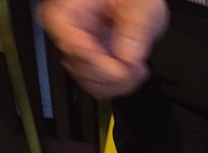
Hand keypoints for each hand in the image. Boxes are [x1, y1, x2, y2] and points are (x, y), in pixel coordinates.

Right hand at [38, 0, 169, 99]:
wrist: (135, 1)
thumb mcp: (140, 3)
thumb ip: (135, 24)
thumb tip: (126, 56)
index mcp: (67, 10)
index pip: (72, 46)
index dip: (101, 64)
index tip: (124, 67)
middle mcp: (67, 32)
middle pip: (82, 70)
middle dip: (115, 75)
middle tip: (137, 67)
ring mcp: (78, 51)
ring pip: (91, 85)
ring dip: (120, 83)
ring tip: (138, 68)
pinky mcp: (90, 65)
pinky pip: (100, 88)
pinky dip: (119, 85)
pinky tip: (132, 71)